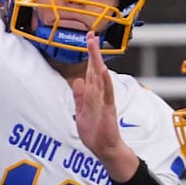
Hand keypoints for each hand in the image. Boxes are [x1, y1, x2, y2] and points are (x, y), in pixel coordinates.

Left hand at [72, 32, 136, 180]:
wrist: (105, 149)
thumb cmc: (95, 132)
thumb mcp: (81, 113)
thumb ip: (79, 97)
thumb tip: (77, 80)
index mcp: (92, 94)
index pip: (90, 70)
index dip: (89, 55)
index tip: (88, 39)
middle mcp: (99, 94)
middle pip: (95, 69)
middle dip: (93, 52)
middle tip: (92, 35)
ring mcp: (104, 101)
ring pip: (100, 78)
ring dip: (98, 62)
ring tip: (95, 47)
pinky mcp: (108, 109)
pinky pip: (107, 93)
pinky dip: (105, 82)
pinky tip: (103, 71)